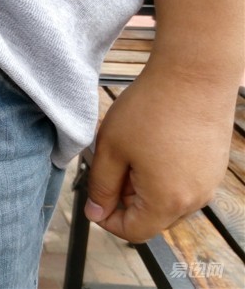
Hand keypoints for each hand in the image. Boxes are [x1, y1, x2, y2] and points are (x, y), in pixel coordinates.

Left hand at [85, 64, 235, 242]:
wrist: (194, 74)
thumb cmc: (149, 109)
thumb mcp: (110, 149)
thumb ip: (100, 187)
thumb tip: (95, 213)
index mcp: (167, 201)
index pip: (133, 232)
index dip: (107, 219)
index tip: (93, 197)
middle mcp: (195, 199)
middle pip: (151, 218)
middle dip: (124, 199)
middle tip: (110, 164)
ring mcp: (208, 182)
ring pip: (166, 199)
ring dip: (142, 184)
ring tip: (129, 149)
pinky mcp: (213, 165)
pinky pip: (182, 182)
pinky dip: (162, 172)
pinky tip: (150, 142)